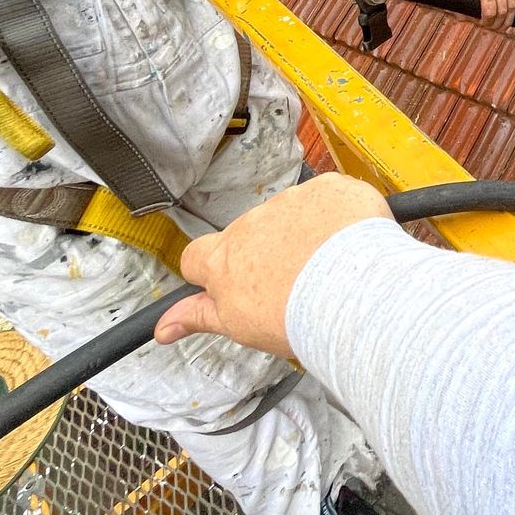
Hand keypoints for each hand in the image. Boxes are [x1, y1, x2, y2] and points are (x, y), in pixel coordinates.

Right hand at [155, 174, 392, 355]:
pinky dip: (338, 215)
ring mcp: (292, 200)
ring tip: (328, 267)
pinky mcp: (329, 187)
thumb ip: (199, 316)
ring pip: (291, 214)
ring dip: (304, 233)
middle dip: (267, 252)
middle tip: (294, 282)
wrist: (351, 293)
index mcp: (224, 258)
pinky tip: (351, 242)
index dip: (212, 271)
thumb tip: (162, 328)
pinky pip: (329, 198)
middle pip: (249, 234)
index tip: (231, 283)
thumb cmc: (296, 317)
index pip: (197, 256)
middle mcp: (252, 222)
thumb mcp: (238, 325)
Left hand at [449, 0, 514, 29]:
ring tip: (504, 27)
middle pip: (503, 10)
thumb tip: (464, 22)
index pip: (490, 11)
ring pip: (512, 5)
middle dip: (498, 23)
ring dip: (509, 19)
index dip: (487, 22)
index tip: (483, 25)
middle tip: (494, 29)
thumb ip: (459, 5)